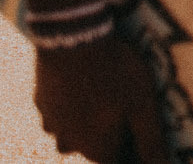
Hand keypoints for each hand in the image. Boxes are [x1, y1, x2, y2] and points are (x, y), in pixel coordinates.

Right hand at [33, 34, 166, 161]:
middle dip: (113, 137)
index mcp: (96, 149)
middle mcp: (70, 143)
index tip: (144, 135)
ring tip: (108, 96)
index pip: (118, 162)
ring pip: (74, 132)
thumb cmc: (116, 74)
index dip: (135, 152)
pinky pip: (59, 111)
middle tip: (130, 109)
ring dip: (89, 122)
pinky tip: (84, 85)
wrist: (72, 40)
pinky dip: (72, 105)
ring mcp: (52, 123)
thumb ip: (151, 141)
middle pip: (96, 149)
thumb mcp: (143, 106)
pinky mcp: (41, 102)